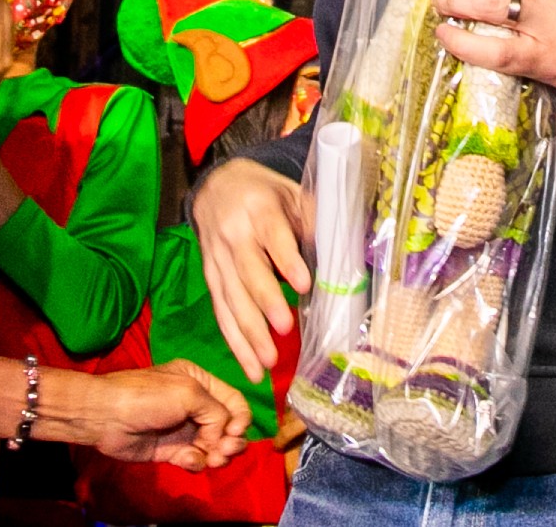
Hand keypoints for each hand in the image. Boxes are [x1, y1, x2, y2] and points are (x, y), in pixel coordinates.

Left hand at [80, 360, 251, 469]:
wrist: (107, 417)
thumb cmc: (147, 396)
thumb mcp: (189, 392)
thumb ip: (217, 412)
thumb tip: (223, 436)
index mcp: (200, 381)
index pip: (234, 401)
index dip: (241, 418)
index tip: (234, 432)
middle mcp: (195, 405)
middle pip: (229, 427)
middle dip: (233, 440)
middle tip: (224, 450)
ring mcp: (184, 429)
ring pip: (216, 447)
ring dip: (219, 455)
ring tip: (212, 458)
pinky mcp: (173, 451)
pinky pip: (196, 460)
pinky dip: (196, 462)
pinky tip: (187, 460)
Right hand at [193, 158, 312, 382]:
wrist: (216, 187)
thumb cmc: (265, 194)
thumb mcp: (292, 195)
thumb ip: (314, 221)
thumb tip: (344, 254)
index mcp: (259, 209)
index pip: (273, 235)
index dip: (286, 259)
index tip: (303, 283)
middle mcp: (234, 234)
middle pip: (248, 271)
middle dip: (265, 302)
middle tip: (284, 328)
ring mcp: (217, 258)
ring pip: (231, 298)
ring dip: (249, 333)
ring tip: (267, 361)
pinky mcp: (210, 278)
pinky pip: (221, 312)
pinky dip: (235, 342)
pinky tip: (250, 367)